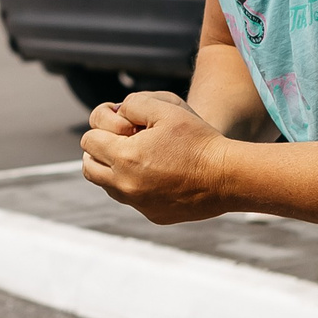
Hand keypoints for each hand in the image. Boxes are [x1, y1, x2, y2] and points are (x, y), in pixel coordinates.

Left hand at [79, 90, 231, 225]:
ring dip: (113, 169)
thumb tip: (116, 112)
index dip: (103, 128)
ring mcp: (139, 204)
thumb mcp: (165, 108)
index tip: (125, 126)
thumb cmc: (198, 139)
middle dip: (99, 150)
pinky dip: (135, 186)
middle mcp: (125, 185)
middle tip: (120, 140)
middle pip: (90, 167)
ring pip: (107, 186)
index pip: (89, 141)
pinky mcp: (153, 214)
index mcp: (124, 157)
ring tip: (136, 156)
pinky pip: (132, 200)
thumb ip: (133, 103)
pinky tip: (156, 174)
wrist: (227, 176)